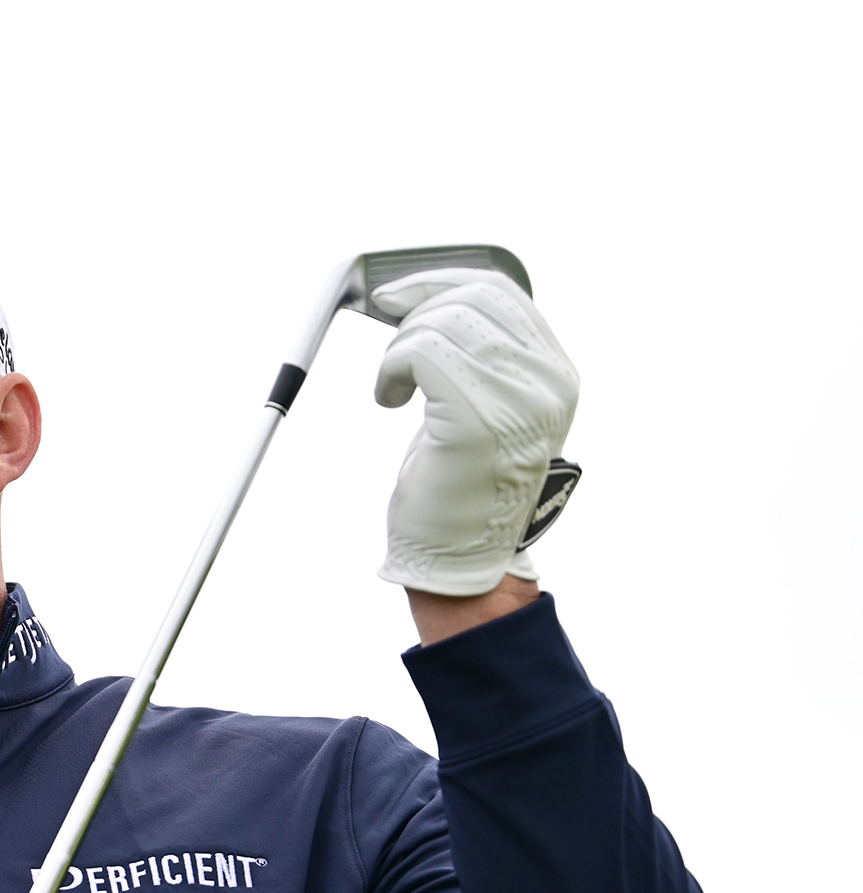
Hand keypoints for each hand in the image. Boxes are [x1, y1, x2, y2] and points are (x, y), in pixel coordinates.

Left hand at [372, 269, 578, 595]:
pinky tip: (388, 398)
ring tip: (394, 386)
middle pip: (472, 295)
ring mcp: (517, 398)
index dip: (444, 280)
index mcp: (556, 373)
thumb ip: (478, 357)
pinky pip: (418, 351)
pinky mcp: (476, 417)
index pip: (502, 290)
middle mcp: (547, 381)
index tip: (401, 293)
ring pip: (439, 322)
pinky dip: (390, 368)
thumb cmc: (461, 487)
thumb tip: (430, 298)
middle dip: (417, 307)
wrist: (463, 558)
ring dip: (399, 349)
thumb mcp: (483, 407)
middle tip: (391, 341)